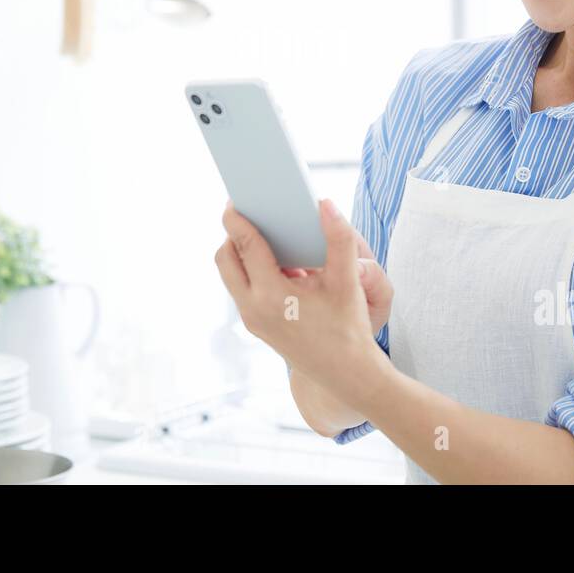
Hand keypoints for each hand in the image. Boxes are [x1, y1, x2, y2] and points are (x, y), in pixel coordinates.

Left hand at [215, 197, 388, 410]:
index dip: (237, 219)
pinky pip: (241, 288)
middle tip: (249, 213)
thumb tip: (324, 203)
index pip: (244, 246)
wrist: (346, 373)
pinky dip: (249, 270)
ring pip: (230, 275)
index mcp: (271, 295)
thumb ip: (338, 238)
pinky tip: (274, 259)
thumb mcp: (347, 280)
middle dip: (233, 234)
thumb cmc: (348, 326)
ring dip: (240, 252)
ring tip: (262, 232)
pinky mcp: (255, 325)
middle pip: (225, 258)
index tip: (234, 199)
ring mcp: (251, 319)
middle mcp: (253, 308)